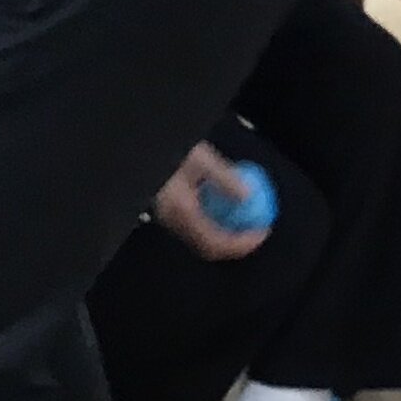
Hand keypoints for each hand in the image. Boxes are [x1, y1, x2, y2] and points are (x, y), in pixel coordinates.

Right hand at [152, 143, 270, 262]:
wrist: (138, 154)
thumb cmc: (168, 152)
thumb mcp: (200, 158)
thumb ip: (224, 178)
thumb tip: (248, 195)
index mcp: (181, 210)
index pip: (215, 241)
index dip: (241, 244)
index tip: (262, 232)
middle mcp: (172, 221)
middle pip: (209, 248)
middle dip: (237, 244)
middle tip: (258, 231)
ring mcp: (168, 220)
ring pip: (202, 240)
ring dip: (227, 236)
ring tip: (247, 222)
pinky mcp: (167, 215)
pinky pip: (196, 228)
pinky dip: (217, 226)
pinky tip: (228, 211)